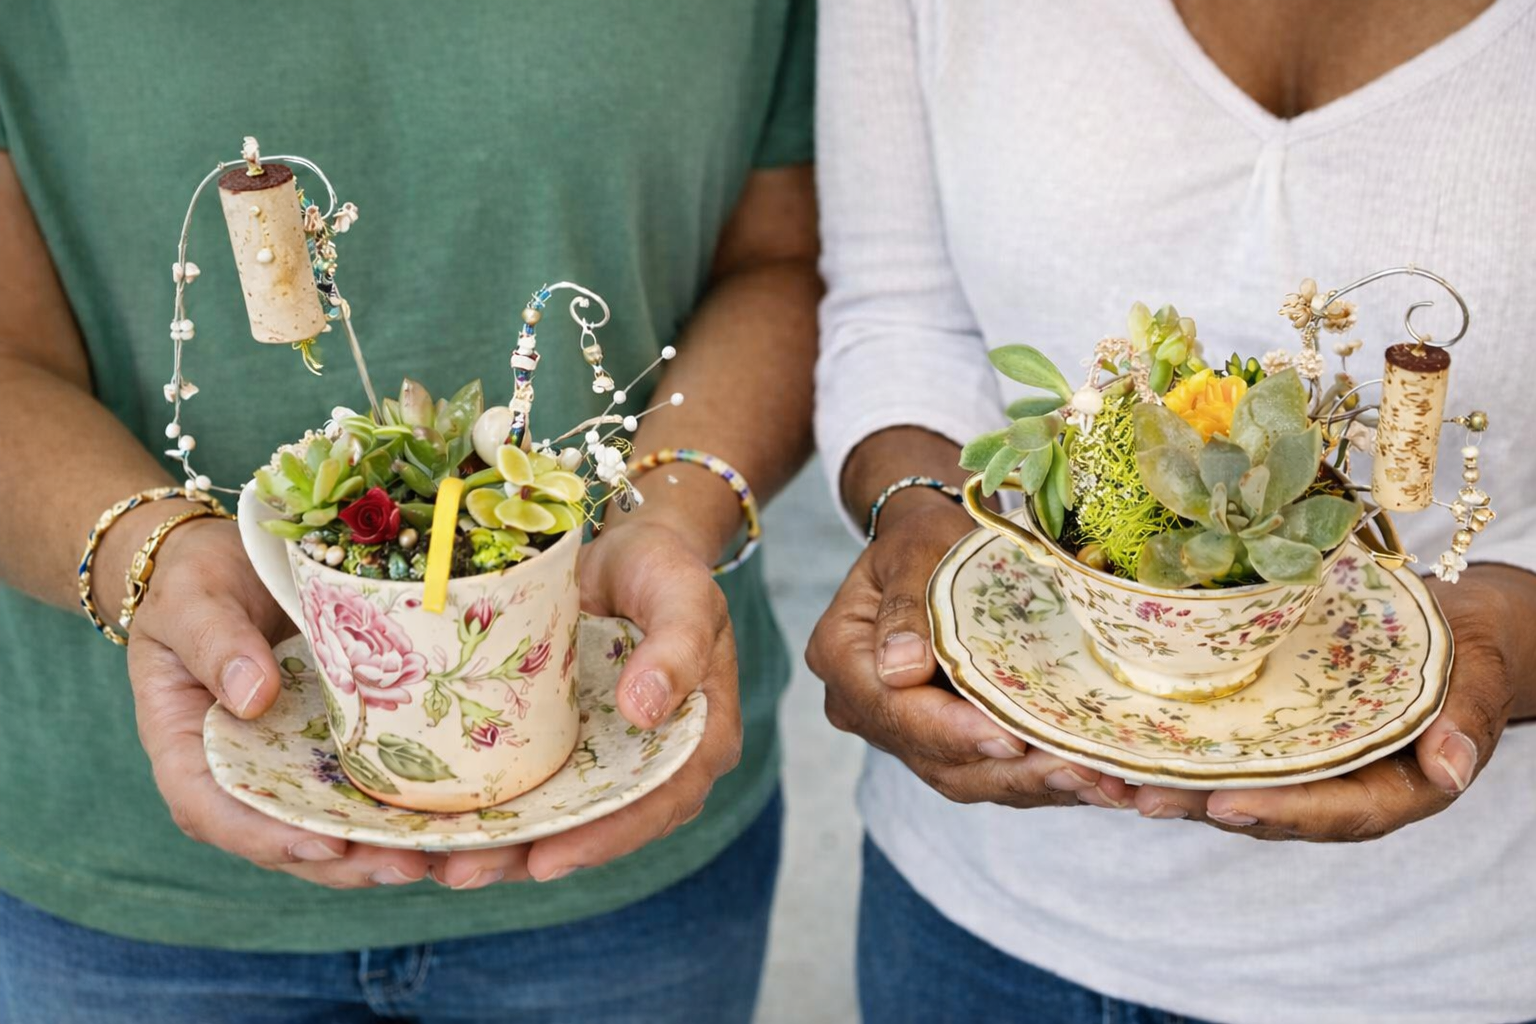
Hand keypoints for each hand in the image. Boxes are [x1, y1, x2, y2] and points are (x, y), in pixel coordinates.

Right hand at [126, 517, 433, 886]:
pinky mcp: (331, 745)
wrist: (231, 560)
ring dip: (381, 846)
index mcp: (187, 748)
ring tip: (439, 853)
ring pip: (330, 824)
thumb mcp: (193, 601)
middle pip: (284, 835)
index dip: (268, 838)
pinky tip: (448, 813)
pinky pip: (362, 786)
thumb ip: (216, 644)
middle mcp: (240, 770)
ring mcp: (289, 762)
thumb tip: (254, 697)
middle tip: (408, 863)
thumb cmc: (197, 581)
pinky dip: (399, 806)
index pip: (213, 811)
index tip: (324, 847)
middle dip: (346, 861)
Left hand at [435, 520, 741, 886]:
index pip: (656, 805)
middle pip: (593, 829)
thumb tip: (645, 710)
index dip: (603, 839)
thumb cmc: (664, 570)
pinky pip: (522, 786)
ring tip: (430, 861)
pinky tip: (424, 820)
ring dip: (491, 846)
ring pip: (551, 818)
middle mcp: (648, 766)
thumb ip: (677, 648)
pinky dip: (478, 807)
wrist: (624, 551)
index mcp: (697, 742)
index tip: (546, 858)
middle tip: (460, 873)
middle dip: (523, 857)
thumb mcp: (684, 597)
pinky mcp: (557, 747)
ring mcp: (600, 760)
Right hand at [806, 492, 1132, 808]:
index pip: (897, 710)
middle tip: (1083, 771)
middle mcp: (864, 708)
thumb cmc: (924, 538)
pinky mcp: (945, 744)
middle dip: (1012, 772)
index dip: (954, 732)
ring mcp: (903, 733)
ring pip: (967, 778)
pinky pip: (991, 774)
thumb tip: (900, 670)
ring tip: (1103, 784)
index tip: (1010, 739)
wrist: (931, 549)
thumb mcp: (913, 549)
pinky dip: (1044, 781)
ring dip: (1038, 786)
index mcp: (842, 658)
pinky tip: (1101, 783)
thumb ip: (906, 606)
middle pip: (935, 759)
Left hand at [1132, 568, 1523, 839]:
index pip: (1336, 812)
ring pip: (1228, 788)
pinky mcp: (1268, 740)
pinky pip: (1215, 755)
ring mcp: (1297, 768)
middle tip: (1139, 795)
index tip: (1228, 804)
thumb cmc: (1466, 652)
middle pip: (1266, 809)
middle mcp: (1336, 789)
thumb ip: (1465, 721)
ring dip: (1167, 787)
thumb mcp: (1475, 677)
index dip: (1281, 811)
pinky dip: (1165, 755)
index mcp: (1392, 789)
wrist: (1449, 630)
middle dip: (1200, 806)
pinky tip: (1111, 749)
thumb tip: (1451, 769)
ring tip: (1106, 780)